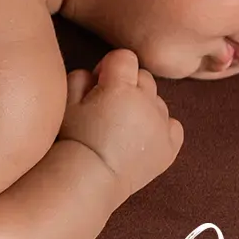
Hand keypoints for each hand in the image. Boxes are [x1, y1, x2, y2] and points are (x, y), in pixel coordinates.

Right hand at [59, 48, 184, 199]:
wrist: (87, 180)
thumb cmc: (72, 140)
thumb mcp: (65, 101)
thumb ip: (81, 76)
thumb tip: (97, 74)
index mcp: (121, 87)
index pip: (124, 57)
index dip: (109, 68)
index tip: (98, 85)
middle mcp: (147, 102)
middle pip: (144, 77)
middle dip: (128, 86)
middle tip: (108, 107)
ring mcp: (162, 125)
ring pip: (158, 100)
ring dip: (143, 106)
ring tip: (122, 126)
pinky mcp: (170, 147)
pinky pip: (173, 125)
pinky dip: (160, 127)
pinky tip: (141, 137)